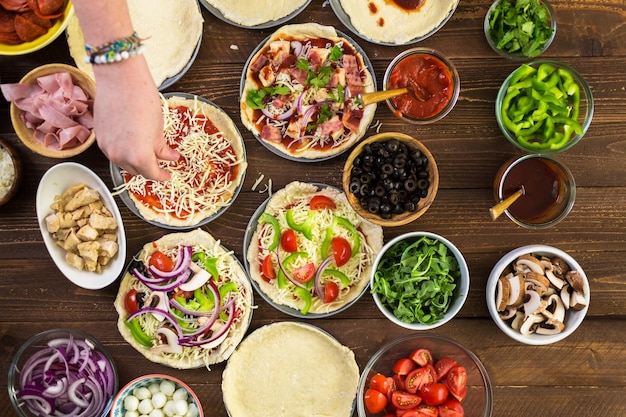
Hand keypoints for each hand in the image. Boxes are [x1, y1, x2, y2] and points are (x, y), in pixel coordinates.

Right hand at [91, 55, 178, 180]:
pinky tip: (131, 142)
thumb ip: (163, 148)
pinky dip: (123, 151)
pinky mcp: (98, 138)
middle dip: (148, 169)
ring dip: (134, 161)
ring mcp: (107, 148)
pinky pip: (113, 151)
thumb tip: (170, 158)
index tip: (167, 175)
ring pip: (122, 163)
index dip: (161, 175)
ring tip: (145, 152)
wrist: (121, 80)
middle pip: (136, 171)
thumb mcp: (159, 128)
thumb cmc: (144, 101)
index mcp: (139, 157)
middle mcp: (120, 157)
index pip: (152, 174)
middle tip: (159, 163)